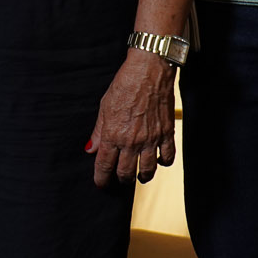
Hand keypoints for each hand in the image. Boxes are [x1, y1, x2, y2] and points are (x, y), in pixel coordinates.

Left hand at [87, 50, 176, 186]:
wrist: (148, 73)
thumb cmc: (124, 86)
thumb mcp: (104, 108)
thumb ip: (99, 131)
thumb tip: (91, 149)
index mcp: (113, 135)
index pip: (105, 165)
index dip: (101, 178)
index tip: (101, 184)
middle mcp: (132, 141)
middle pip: (125, 172)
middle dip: (121, 179)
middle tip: (119, 179)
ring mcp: (151, 139)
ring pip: (147, 170)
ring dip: (142, 176)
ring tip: (139, 176)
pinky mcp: (167, 134)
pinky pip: (167, 157)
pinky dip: (163, 163)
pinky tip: (158, 161)